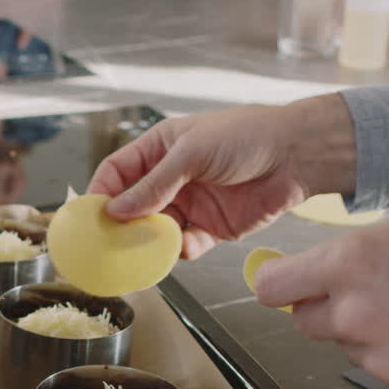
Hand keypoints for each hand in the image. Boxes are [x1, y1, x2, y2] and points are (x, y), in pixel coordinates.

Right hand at [87, 95, 356, 258]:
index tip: (90, 216)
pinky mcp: (212, 228)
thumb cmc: (246, 136)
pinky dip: (181, 251)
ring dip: (149, 243)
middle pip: (132, 208)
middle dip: (121, 227)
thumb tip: (117, 210)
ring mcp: (190, 205)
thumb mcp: (192, 153)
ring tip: (144, 253)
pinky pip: (186, 245)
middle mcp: (170, 179)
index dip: (101, 193)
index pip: (116, 173)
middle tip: (109, 244)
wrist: (298, 154)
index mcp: (159, 150)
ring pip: (156, 231)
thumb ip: (154, 184)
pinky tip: (183, 248)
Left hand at [255, 206, 388, 388]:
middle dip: (323, 306)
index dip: (278, 282)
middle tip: (362, 291)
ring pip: (343, 345)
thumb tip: (323, 264)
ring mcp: (380, 355)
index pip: (271, 287)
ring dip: (362, 331)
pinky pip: (378, 368)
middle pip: (303, 321)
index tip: (285, 280)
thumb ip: (356, 248)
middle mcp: (357, 314)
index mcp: (351, 264)